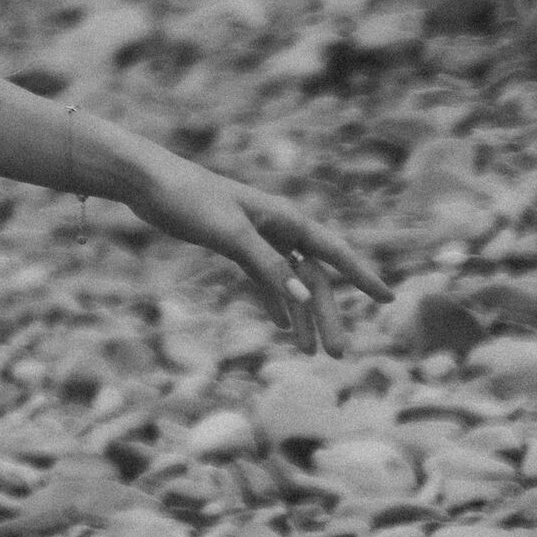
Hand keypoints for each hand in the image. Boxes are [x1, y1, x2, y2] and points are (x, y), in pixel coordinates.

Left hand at [126, 158, 394, 355]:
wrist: (149, 182)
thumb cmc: (190, 199)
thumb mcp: (231, 234)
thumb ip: (267, 265)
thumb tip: (302, 298)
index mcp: (286, 218)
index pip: (335, 252)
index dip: (362, 277)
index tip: (388, 299)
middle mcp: (278, 226)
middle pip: (312, 277)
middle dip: (326, 315)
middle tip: (337, 354)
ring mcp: (257, 236)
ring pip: (289, 281)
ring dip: (301, 315)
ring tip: (310, 352)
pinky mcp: (233, 243)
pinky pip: (265, 277)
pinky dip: (274, 300)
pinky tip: (283, 326)